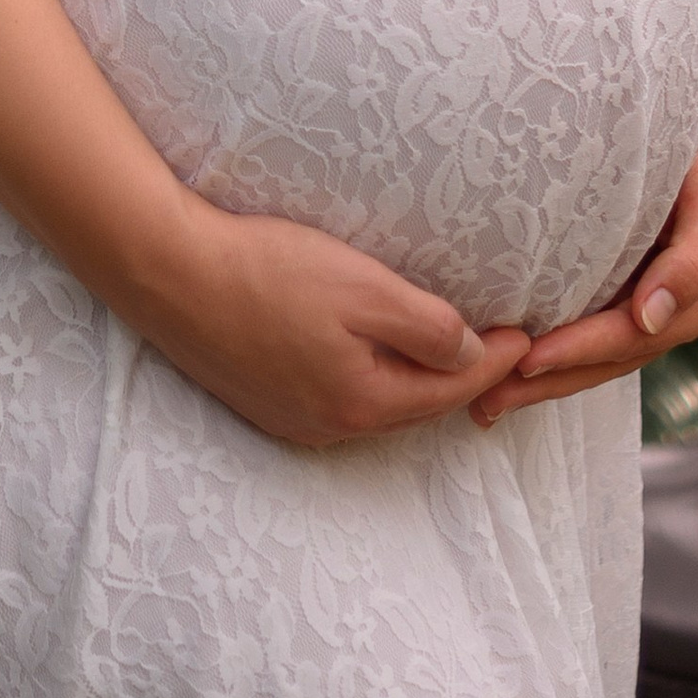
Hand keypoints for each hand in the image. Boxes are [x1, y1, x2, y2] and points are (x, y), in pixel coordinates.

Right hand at [133, 200, 529, 450]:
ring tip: (446, 349)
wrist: (170, 273)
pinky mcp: (265, 402)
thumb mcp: (363, 287)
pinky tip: (374, 353)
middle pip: (415, 406)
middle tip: (498, 344)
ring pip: (377, 405)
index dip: (494, 361)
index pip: (450, 390)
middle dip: (460, 379)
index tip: (527, 334)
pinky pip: (340, 399)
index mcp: (362, 402)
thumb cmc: (267, 271)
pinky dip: (373, 379)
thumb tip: (471, 354)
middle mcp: (330, 426)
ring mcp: (293, 419)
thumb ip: (425, 326)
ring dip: (415, 380)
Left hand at [468, 79, 697, 428]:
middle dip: (550, 382)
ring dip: (549, 376)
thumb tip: (651, 320)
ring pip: (602, 352)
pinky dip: (562, 345)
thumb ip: (694, 262)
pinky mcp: (641, 283)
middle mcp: (682, 310)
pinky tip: (519, 358)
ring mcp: (662, 301)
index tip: (524, 361)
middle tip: (485, 401)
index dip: (577, 353)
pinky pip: (601, 324)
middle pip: (609, 359)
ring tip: (489, 395)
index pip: (628, 339)